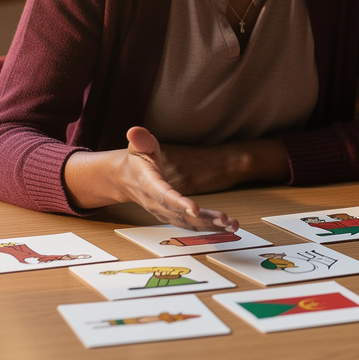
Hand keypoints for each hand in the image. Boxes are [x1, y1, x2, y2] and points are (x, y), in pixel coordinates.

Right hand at [122, 127, 240, 231]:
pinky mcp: (172, 216)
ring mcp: (164, 212)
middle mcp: (156, 203)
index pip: (164, 195)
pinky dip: (208, 228)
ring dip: (210, 226)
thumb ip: (140, 139)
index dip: (179, 203)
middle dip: (204, 219)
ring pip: (188, 224)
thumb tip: (134, 131)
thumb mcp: (139, 146)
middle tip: (225, 220)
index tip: (195, 209)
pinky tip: (226, 228)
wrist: (126, 179)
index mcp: (149, 185)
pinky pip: (190, 226)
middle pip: (181, 215)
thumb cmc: (137, 160)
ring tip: (232, 226)